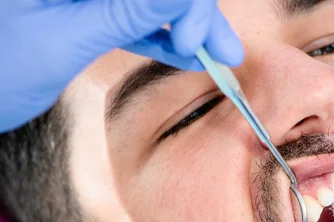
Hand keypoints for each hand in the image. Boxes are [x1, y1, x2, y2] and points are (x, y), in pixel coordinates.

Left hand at [0, 0, 243, 131]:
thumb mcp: (63, 40)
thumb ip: (125, 13)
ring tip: (219, 55)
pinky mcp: (84, 16)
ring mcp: (85, 0)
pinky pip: (133, 21)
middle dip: (194, 13)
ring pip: (151, 5)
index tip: (194, 42)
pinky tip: (188, 55)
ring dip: (187, 27)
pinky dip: (162, 39)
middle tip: (221, 51)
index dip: (184, 4)